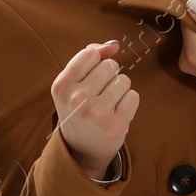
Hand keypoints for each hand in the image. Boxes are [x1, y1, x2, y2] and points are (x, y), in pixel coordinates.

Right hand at [51, 41, 137, 179]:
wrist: (81, 150)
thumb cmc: (79, 108)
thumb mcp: (73, 83)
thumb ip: (90, 57)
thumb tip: (114, 45)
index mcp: (62, 85)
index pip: (90, 54)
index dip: (97, 62)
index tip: (91, 78)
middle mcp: (76, 98)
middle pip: (110, 65)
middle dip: (109, 76)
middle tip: (100, 95)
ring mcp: (95, 113)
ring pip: (123, 80)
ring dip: (120, 90)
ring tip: (108, 104)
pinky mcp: (115, 124)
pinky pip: (133, 96)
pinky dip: (129, 103)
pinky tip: (117, 113)